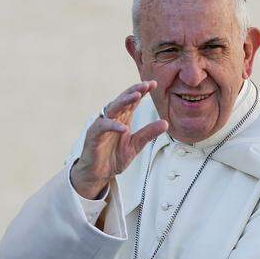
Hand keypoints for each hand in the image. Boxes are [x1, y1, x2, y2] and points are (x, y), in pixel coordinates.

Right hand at [70, 81, 168, 198]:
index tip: (153, 84)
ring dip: (124, 101)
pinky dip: (113, 126)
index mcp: (123, 118)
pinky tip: (124, 127)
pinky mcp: (94, 135)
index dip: (142, 91)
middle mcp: (112, 118)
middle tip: (146, 84)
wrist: (99, 173)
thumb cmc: (114, 157)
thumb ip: (148, 133)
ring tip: (136, 96)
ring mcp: (102, 125)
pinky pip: (103, 127)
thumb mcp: (136, 145)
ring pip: (112, 108)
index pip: (133, 101)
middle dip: (134, 91)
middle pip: (123, 100)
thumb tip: (165, 123)